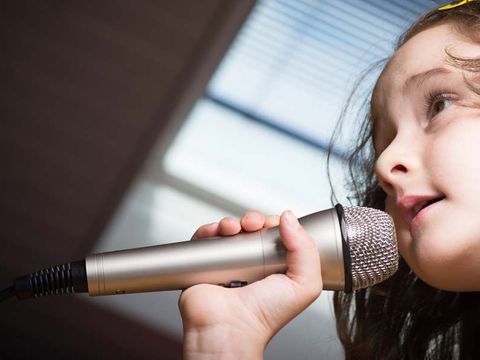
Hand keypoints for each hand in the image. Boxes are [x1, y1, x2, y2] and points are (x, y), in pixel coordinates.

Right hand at [178, 210, 322, 358]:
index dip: (275, 225)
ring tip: (233, 229)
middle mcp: (252, 265)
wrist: (229, 328)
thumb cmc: (263, 316)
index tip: (273, 225)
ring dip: (232, 221)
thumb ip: (306, 250)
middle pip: (252, 229)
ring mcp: (228, 264)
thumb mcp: (303, 285)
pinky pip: (205, 238)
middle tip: (253, 225)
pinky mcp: (205, 263)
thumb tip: (290, 219)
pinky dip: (209, 229)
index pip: (277, 235)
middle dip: (253, 219)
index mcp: (275, 268)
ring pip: (229, 230)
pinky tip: (217, 232)